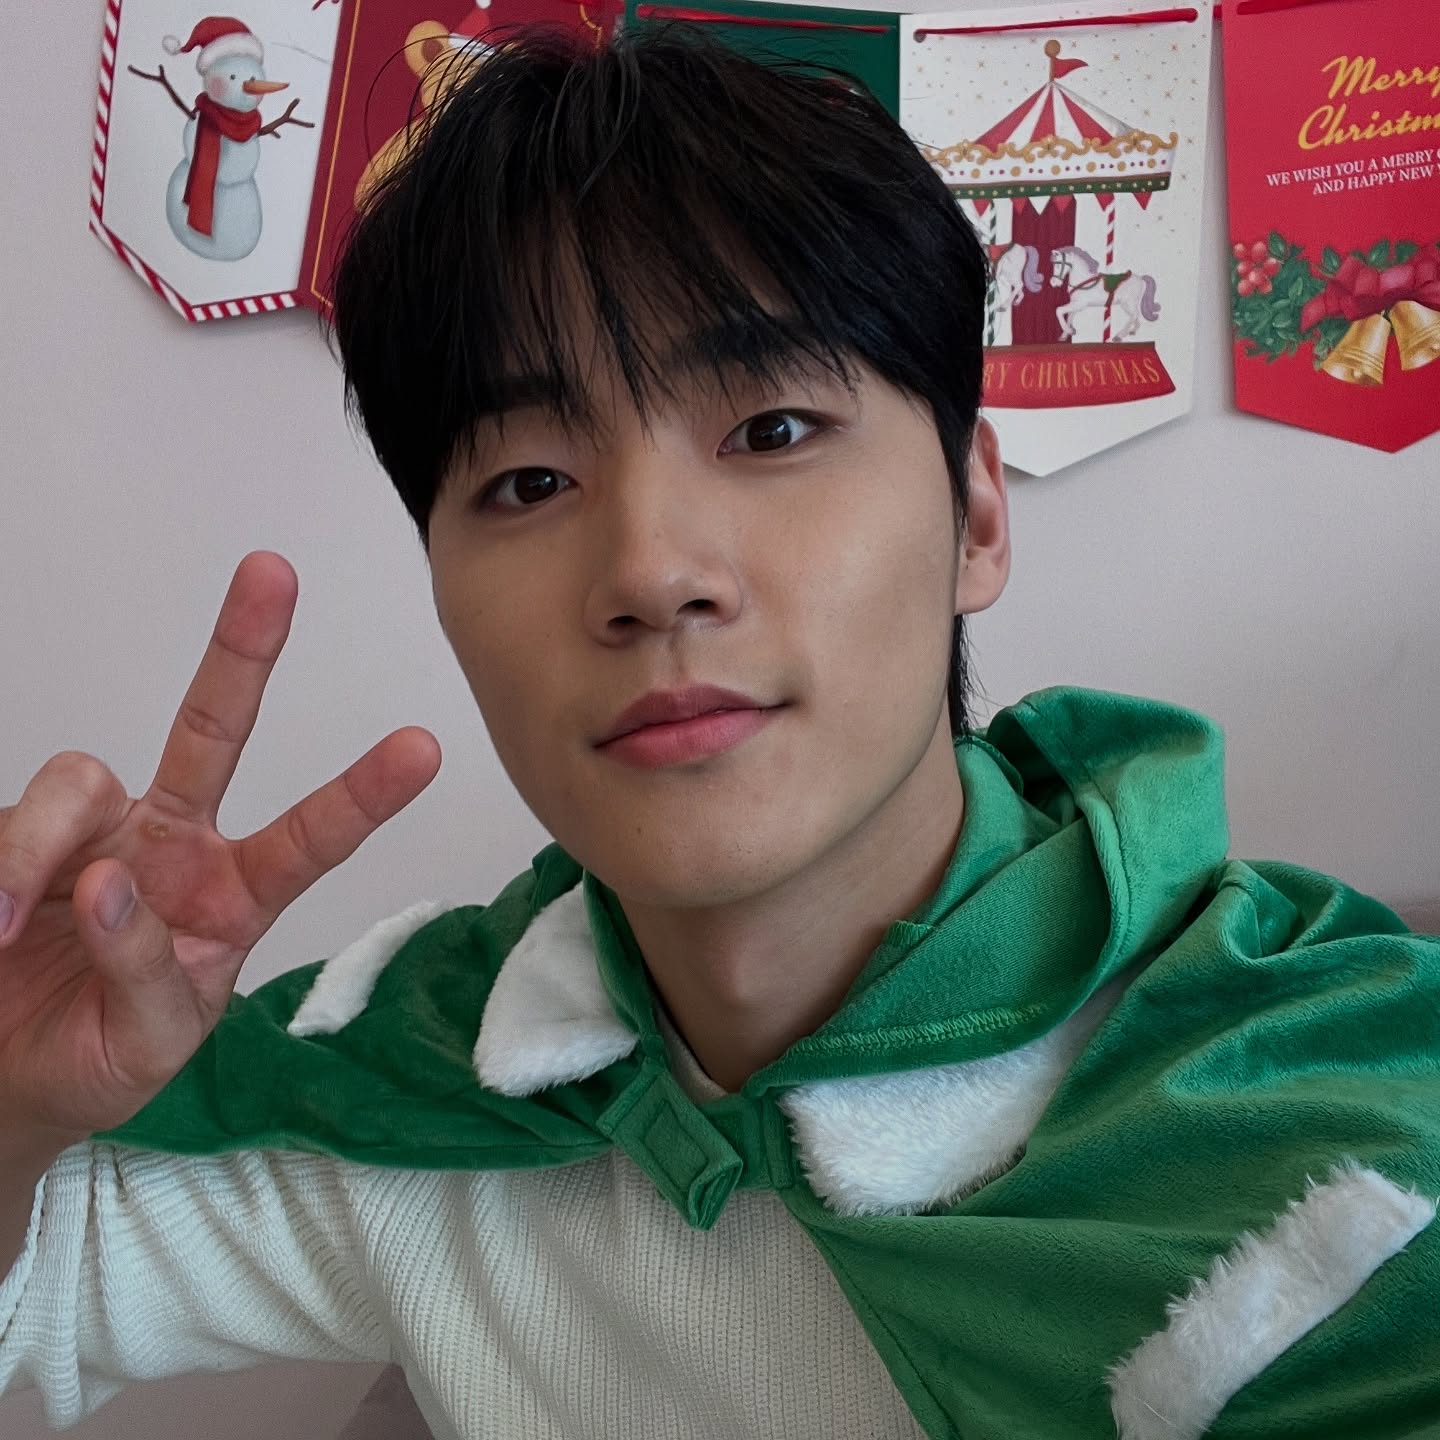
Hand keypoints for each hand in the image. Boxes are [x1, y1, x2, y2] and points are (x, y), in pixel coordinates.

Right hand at [0, 552, 440, 1142]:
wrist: (9, 1076)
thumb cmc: (105, 1052)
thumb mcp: (151, 1040)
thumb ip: (146, 970)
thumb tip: (107, 885)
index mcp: (234, 894)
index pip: (307, 838)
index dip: (362, 794)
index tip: (423, 747)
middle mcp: (172, 844)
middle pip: (212, 729)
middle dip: (241, 651)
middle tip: (273, 572)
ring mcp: (94, 834)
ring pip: (77, 782)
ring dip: (36, 847)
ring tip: (7, 926)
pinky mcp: (21, 843)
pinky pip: (12, 830)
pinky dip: (1, 874)